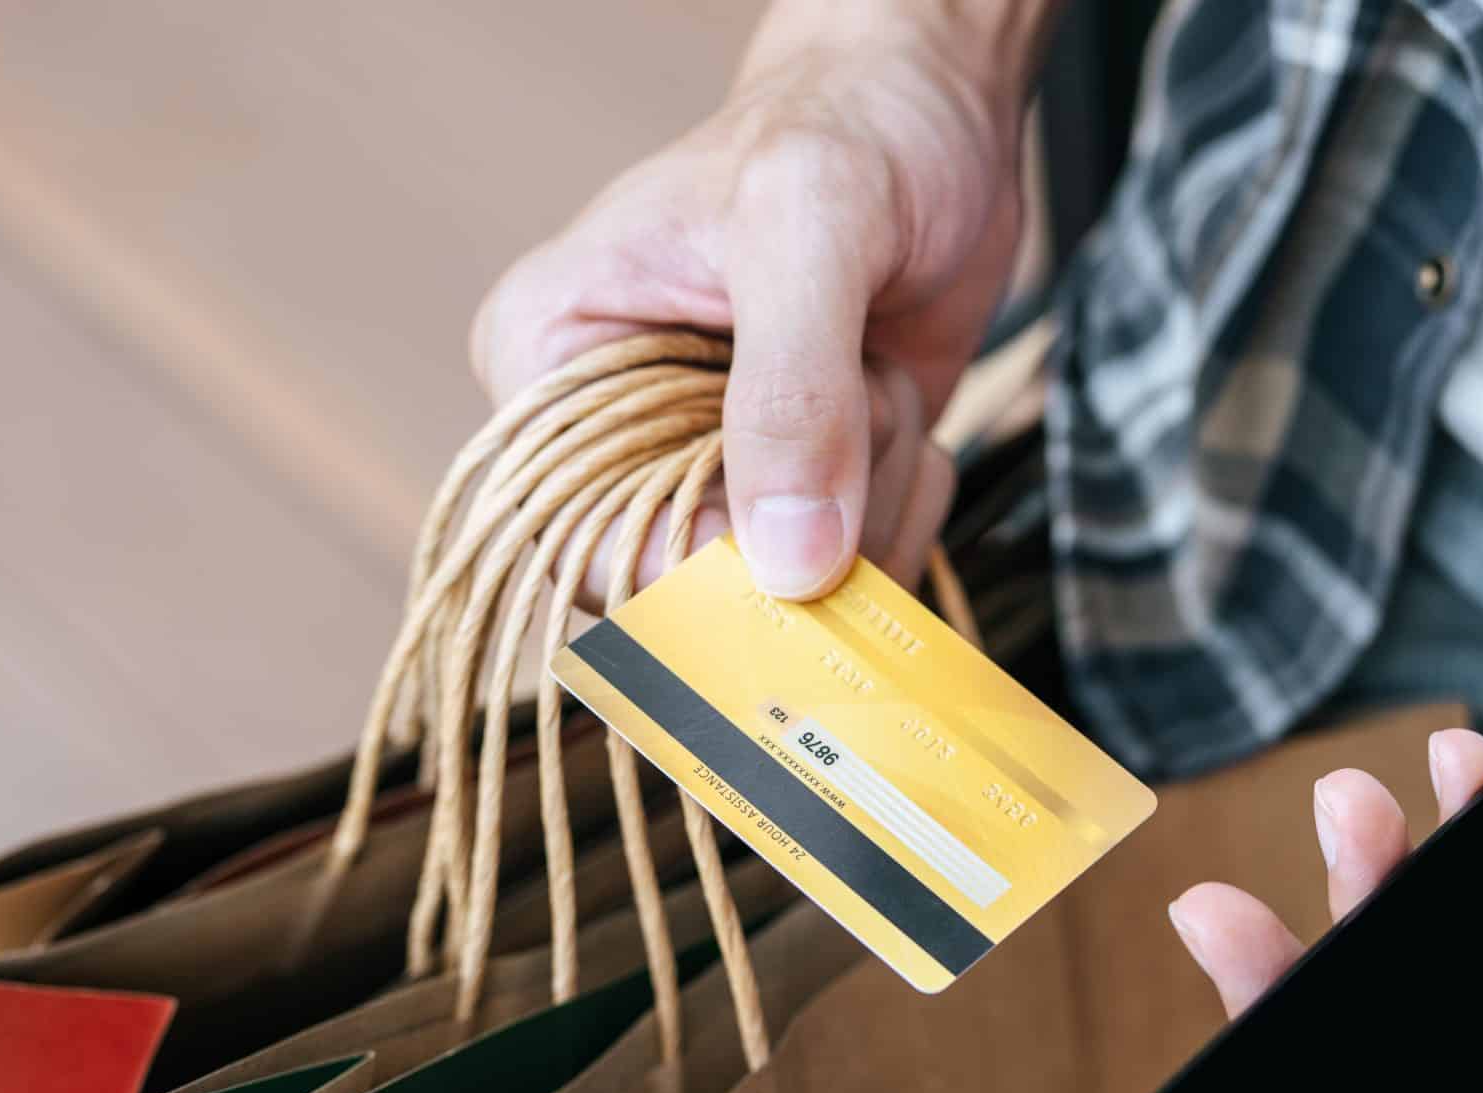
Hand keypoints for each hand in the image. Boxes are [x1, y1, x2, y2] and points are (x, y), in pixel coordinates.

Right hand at [471, 0, 1036, 598]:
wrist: (931, 111)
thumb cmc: (846, 128)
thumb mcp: (808, 228)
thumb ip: (793, 391)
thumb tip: (788, 562)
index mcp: (551, 364)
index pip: (588, 542)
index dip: (705, 565)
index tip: (801, 530)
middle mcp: (617, 434)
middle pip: (701, 588)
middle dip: (811, 515)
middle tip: (857, 391)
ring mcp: (713, 470)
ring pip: (793, 590)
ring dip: (872, 497)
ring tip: (872, 374)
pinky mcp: (799, 492)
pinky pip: (856, 570)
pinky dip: (906, 499)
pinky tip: (897, 408)